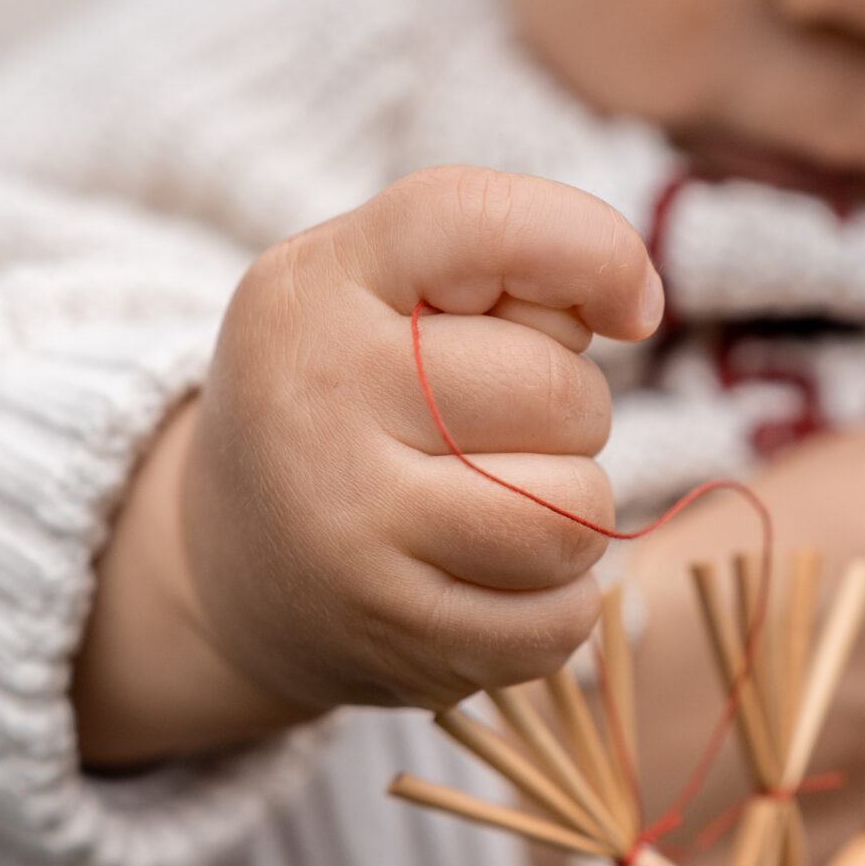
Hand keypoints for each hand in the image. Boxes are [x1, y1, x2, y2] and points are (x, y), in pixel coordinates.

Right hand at [75, 167, 662, 766]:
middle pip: (557, 391)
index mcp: (312, 296)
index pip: (486, 225)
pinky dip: (559, 599)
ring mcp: (354, 537)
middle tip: (503, 430)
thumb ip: (495, 259)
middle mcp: (319, 408)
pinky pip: (560, 620)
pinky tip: (500, 576)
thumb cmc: (340, 400)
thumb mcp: (367, 288)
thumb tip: (636, 304)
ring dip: (573, 509)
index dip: (597, 252)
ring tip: (506, 500)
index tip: (629, 308)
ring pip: (574, 514)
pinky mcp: (398, 640)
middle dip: (571, 409)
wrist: (228, 568)